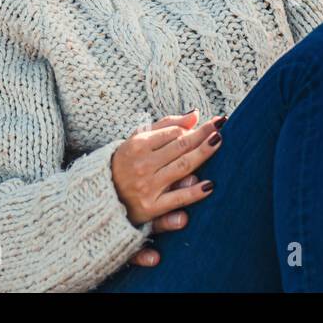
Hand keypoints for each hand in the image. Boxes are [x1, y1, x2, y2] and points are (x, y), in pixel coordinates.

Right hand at [111, 109, 224, 265]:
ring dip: (202, 154)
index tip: (211, 123)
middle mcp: (142, 164)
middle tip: (222, 125)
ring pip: (182, 167)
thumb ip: (166, 126)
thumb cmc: (125, 164)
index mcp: (137, 145)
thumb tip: (195, 114)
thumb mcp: (139, 140)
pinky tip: (210, 185)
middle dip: (203, 135)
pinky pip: (177, 199)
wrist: (101, 196)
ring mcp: (147, 186)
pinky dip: (194, 192)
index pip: (173, 133)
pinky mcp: (150, 208)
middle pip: (180, 147)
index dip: (194, 128)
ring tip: (219, 142)